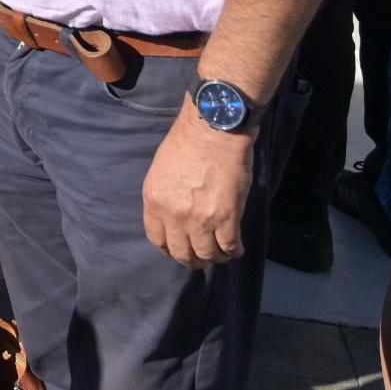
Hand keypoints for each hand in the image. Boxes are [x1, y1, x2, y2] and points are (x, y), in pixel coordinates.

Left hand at [141, 98, 256, 268]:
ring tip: (221, 255)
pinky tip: (237, 250)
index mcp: (154, 201)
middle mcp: (173, 215)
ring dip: (215, 258)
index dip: (169, 248)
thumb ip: (166, 196)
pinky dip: (234, 252)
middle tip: (201, 258)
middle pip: (181, 252)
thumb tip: (175, 215)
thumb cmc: (187, 142)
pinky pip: (229, 246)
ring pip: (206, 254)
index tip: (178, 249)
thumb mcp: (162, 170)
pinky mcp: (226, 219)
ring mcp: (199, 220)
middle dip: (192, 259)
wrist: (213, 131)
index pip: (157, 238)